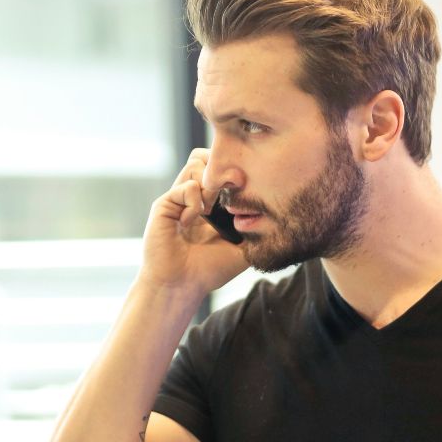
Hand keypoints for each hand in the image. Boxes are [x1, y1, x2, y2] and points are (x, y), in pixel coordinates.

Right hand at [140, 147, 247, 295]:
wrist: (180, 285)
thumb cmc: (209, 270)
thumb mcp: (242, 249)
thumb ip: (256, 229)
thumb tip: (277, 212)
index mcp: (211, 204)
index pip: (222, 169)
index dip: (235, 171)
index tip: (246, 186)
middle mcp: (194, 197)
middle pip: (208, 156)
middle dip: (222, 168)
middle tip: (231, 190)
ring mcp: (179, 199)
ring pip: (196, 162)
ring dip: (210, 182)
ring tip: (211, 208)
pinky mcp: (164, 205)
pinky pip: (185, 187)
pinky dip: (195, 202)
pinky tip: (192, 221)